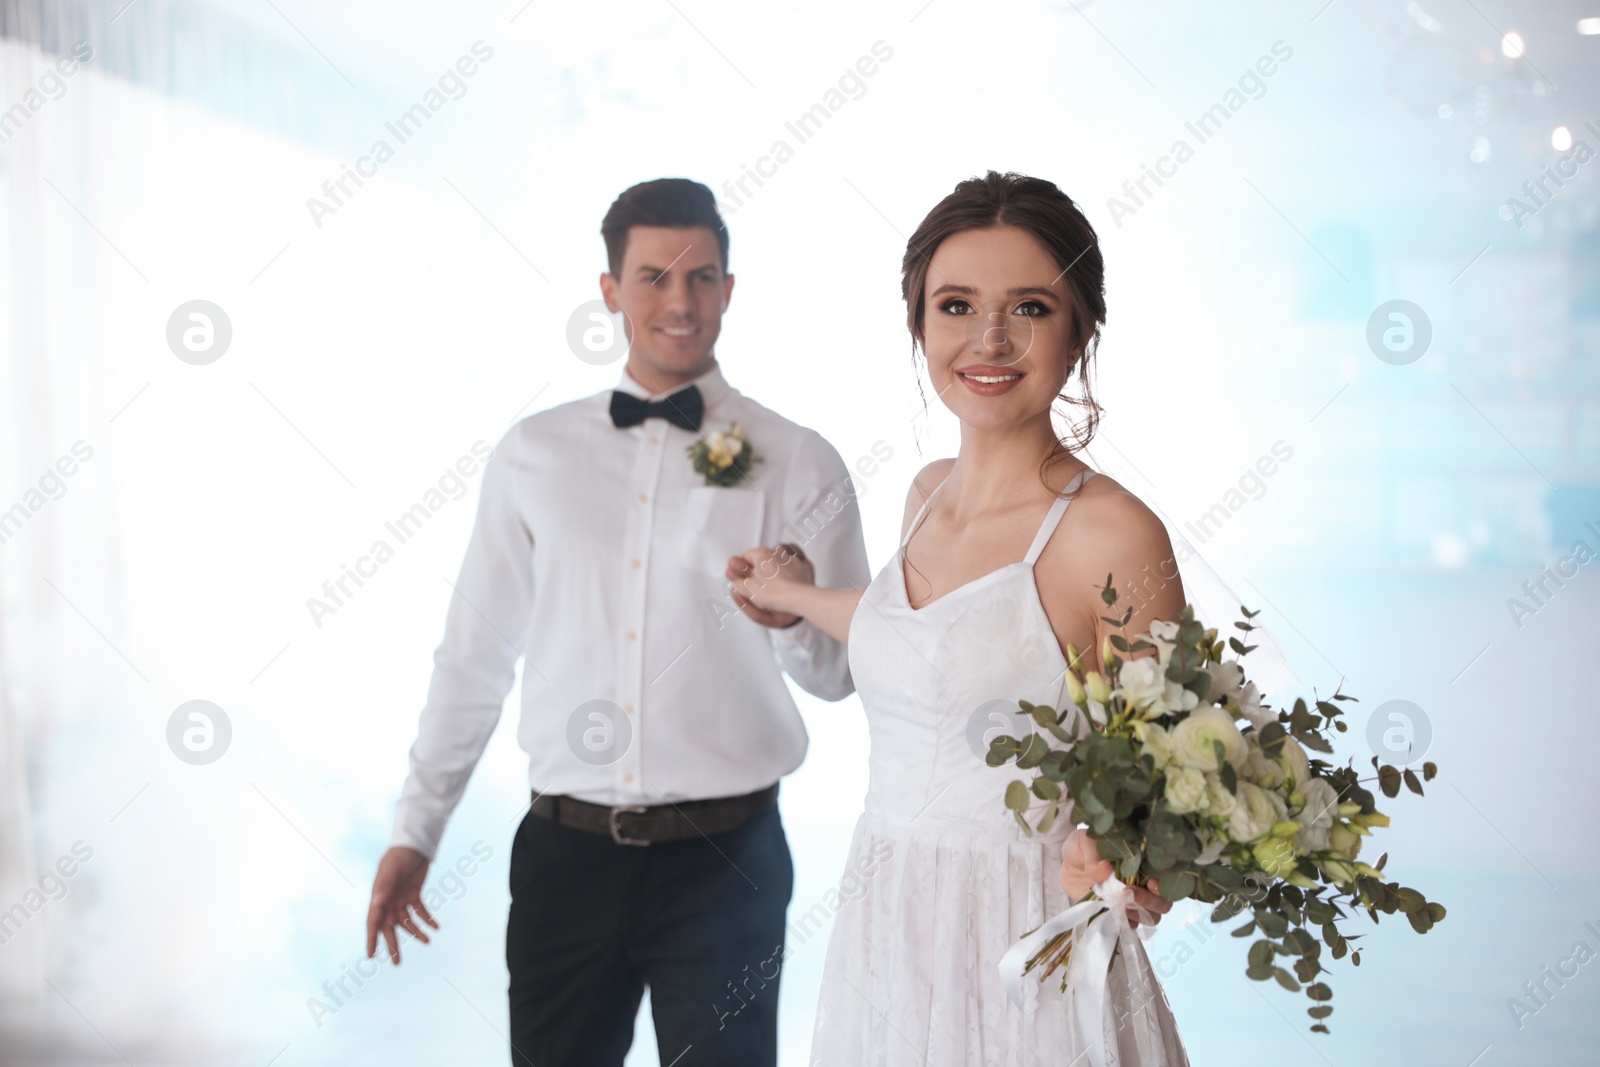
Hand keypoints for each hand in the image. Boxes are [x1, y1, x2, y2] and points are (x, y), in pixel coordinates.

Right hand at [366, 846, 437, 963]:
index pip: (373, 923)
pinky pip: (420, 911)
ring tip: (427, 942)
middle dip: (393, 945)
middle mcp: (388, 901)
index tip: (371, 956)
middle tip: (397, 963)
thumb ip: (384, 887)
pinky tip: (436, 927)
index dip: (372, 939)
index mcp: (378, 898)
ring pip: (407, 921)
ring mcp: (401, 898)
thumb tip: (377, 904)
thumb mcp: (391, 871)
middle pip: (389, 927)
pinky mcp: (414, 894)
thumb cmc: (398, 856)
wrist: (413, 844)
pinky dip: (427, 919)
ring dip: (416, 932)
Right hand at [725, 543, 813, 627]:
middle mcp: (777, 552)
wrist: (797, 597)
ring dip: (773, 568)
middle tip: (753, 581)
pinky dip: (789, 570)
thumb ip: (738, 582)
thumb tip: (735, 580)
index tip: (741, 575)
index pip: (747, 555)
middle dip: (757, 567)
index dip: (742, 566)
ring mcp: (792, 559)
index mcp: (762, 554)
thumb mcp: (748, 589)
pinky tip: (787, 580)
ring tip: (771, 583)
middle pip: (762, 557)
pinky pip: (794, 565)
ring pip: (778, 560)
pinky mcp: (804, 567)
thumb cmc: (773, 592)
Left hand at [1059, 827, 1170, 927]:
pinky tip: (1111, 915)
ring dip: (1138, 914)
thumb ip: (1094, 856)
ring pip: (1152, 917)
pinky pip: (1131, 926)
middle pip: (1163, 902)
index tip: (1150, 883)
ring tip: (1117, 905)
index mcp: (1143, 862)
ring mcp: (1134, 902)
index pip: (1165, 876)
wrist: (1068, 865)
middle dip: (1150, 901)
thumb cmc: (1082, 849)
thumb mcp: (1084, 843)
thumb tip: (1103, 870)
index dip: (1162, 883)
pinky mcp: (1120, 914)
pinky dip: (1125, 924)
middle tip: (1128, 894)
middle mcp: (1144, 884)